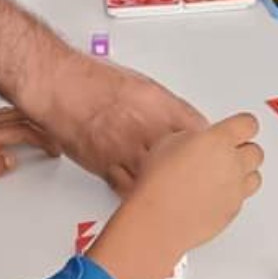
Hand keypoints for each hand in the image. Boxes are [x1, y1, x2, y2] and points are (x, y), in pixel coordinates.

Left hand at [0, 107, 59, 190]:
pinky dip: (12, 117)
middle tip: (57, 134)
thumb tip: (9, 161)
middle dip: (40, 123)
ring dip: (27, 117)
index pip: (17, 130)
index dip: (40, 136)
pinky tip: (12, 122)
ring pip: (6, 113)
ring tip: (43, 124)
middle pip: (15, 117)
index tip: (53, 146)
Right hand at [44, 58, 209, 193]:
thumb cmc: (93, 79)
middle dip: (196, 172)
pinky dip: (141, 196)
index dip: (210, 145)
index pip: (198, 130)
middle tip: (202, 180)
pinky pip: (131, 190)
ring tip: (178, 196)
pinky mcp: (109, 169)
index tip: (215, 152)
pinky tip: (148, 199)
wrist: (62, 88)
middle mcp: (149, 131)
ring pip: (161, 181)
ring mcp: (129, 152)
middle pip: (185, 160)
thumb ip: (162, 104)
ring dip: (171, 189)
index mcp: (161, 106)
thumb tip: (176, 116)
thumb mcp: (140, 83)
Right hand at [117, 112, 264, 253]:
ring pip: (255, 176)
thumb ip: (192, 137)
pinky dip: (232, 195)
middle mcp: (233, 163)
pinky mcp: (233, 210)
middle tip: (229, 152)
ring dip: (244, 174)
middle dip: (245, 150)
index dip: (243, 125)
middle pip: (256, 151)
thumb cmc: (159, 182)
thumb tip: (197, 142)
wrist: (158, 219)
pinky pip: (242, 198)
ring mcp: (236, 189)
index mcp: (219, 140)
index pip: (248, 124)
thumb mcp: (168, 142)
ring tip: (225, 174)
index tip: (239, 126)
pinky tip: (215, 194)